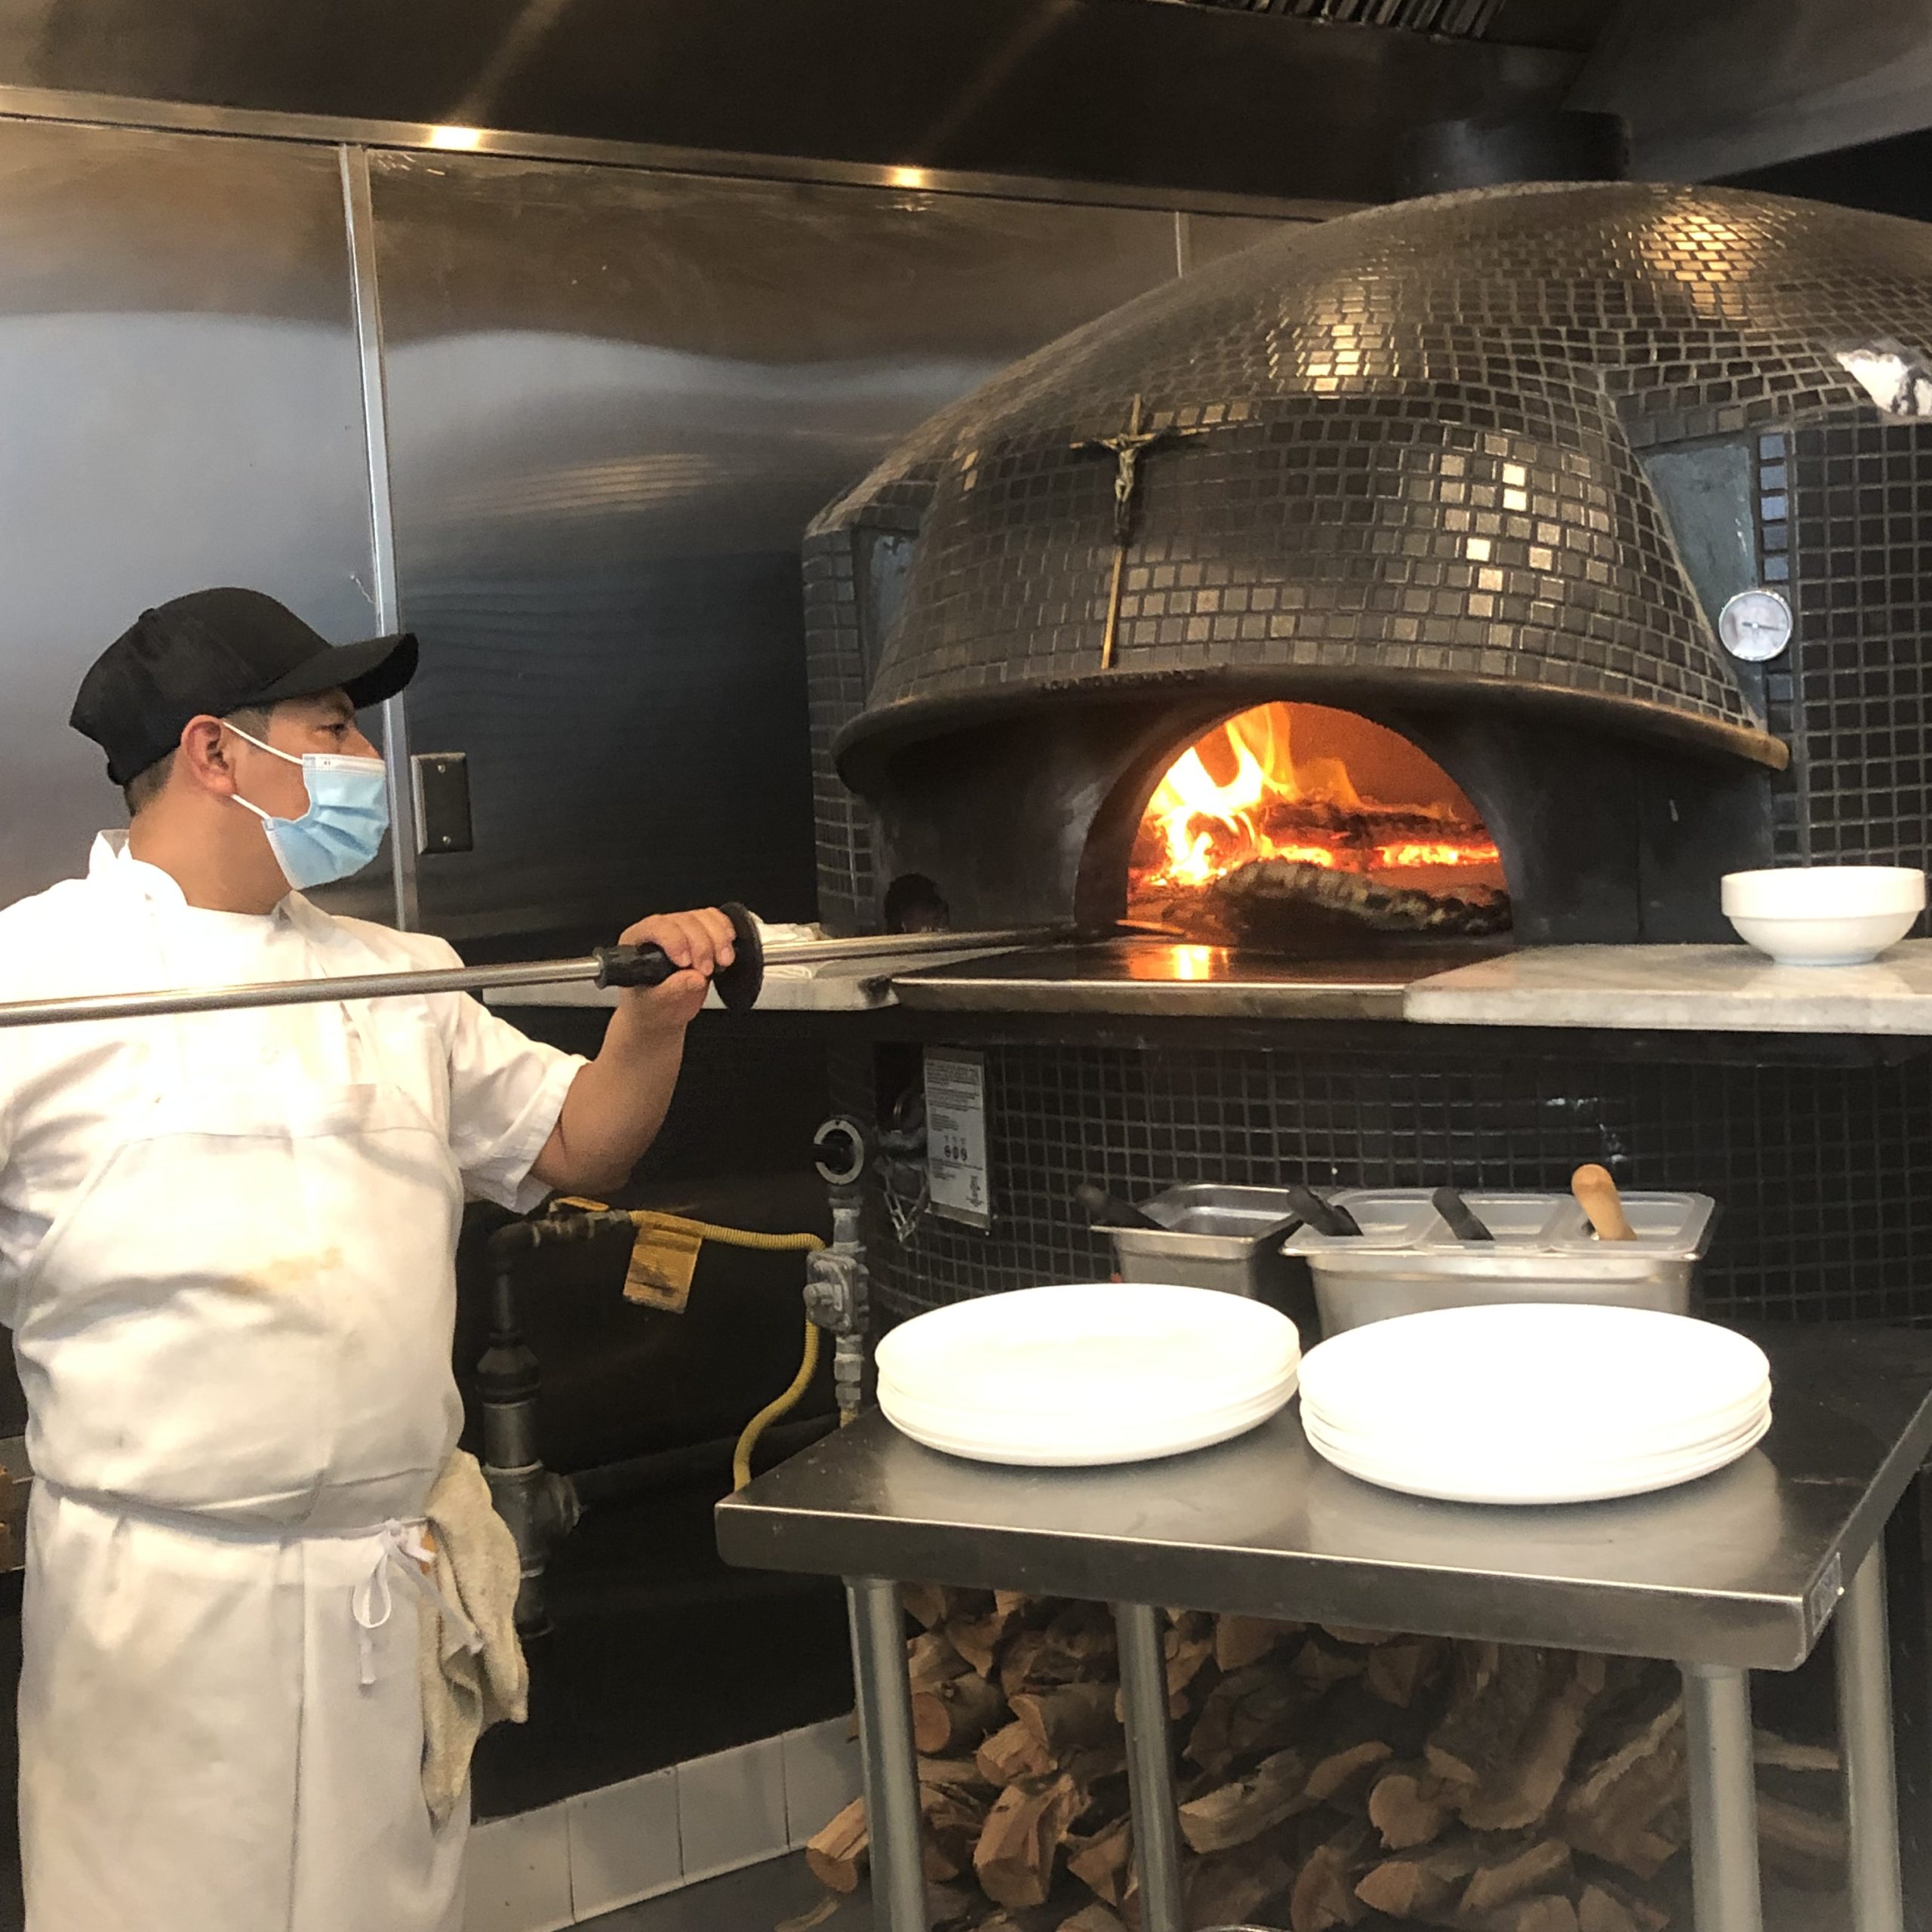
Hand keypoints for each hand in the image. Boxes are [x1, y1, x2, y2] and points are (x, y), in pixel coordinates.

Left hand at [614, 908, 736, 1035]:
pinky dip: (725, 933)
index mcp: (636, 940)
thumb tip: (693, 978)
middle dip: (702, 945)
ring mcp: (681, 929)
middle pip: (685, 921)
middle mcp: (659, 930)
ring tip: (721, 963)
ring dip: (718, 939)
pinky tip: (726, 951)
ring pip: (703, 918)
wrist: (661, 1012)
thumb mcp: (654, 1005)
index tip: (686, 963)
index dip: (675, 941)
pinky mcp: (701, 933)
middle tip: (706, 971)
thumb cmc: (649, 1005)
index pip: (656, 927)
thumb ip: (670, 991)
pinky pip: (716, 920)